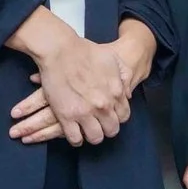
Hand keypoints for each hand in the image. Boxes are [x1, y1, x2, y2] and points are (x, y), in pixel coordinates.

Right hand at [13, 16, 160, 142]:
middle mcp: (103, 106)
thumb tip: (127, 94)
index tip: (109, 115)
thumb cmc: (84, 51)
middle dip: (105, 128)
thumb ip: (123, 77)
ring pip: (95, 137)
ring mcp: (84, 112)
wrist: (60, 50)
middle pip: (111, 130)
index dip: (116, 116)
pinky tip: (74, 132)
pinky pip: (75, 138)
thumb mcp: (112, 59)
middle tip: (98, 123)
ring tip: (86, 129)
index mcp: (116, 92)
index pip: (123, 116)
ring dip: (92, 135)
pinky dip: (76, 138)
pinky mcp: (66, 116)